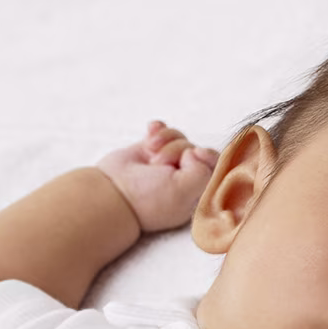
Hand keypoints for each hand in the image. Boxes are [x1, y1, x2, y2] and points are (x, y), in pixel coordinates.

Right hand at [96, 121, 219, 232]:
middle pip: (195, 148)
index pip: (215, 166)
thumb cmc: (148, 198)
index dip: (207, 155)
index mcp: (197, 192)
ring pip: (179, 137)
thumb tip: (195, 152)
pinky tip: (149, 131)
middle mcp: (184, 177)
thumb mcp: (184, 191)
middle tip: (159, 165)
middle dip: (178, 150)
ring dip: (165, 140)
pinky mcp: (150, 151)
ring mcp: (167, 163)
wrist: (112, 193)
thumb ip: (202, 171)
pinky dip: (157, 130)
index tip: (195, 154)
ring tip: (150, 152)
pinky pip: (162, 131)